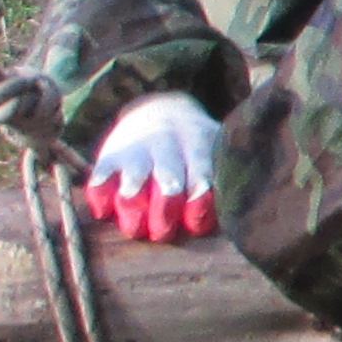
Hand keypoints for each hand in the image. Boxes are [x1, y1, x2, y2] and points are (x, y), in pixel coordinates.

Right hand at [84, 92, 224, 242]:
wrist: (159, 109)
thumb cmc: (196, 145)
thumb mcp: (218, 146)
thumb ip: (228, 174)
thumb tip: (242, 214)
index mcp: (199, 148)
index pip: (201, 176)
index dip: (199, 202)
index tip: (195, 223)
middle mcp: (167, 148)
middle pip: (167, 181)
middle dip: (165, 210)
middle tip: (163, 233)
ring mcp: (137, 152)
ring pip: (132, 181)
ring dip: (133, 206)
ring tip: (135, 228)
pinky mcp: (109, 158)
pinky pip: (99, 179)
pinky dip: (100, 196)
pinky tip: (104, 212)